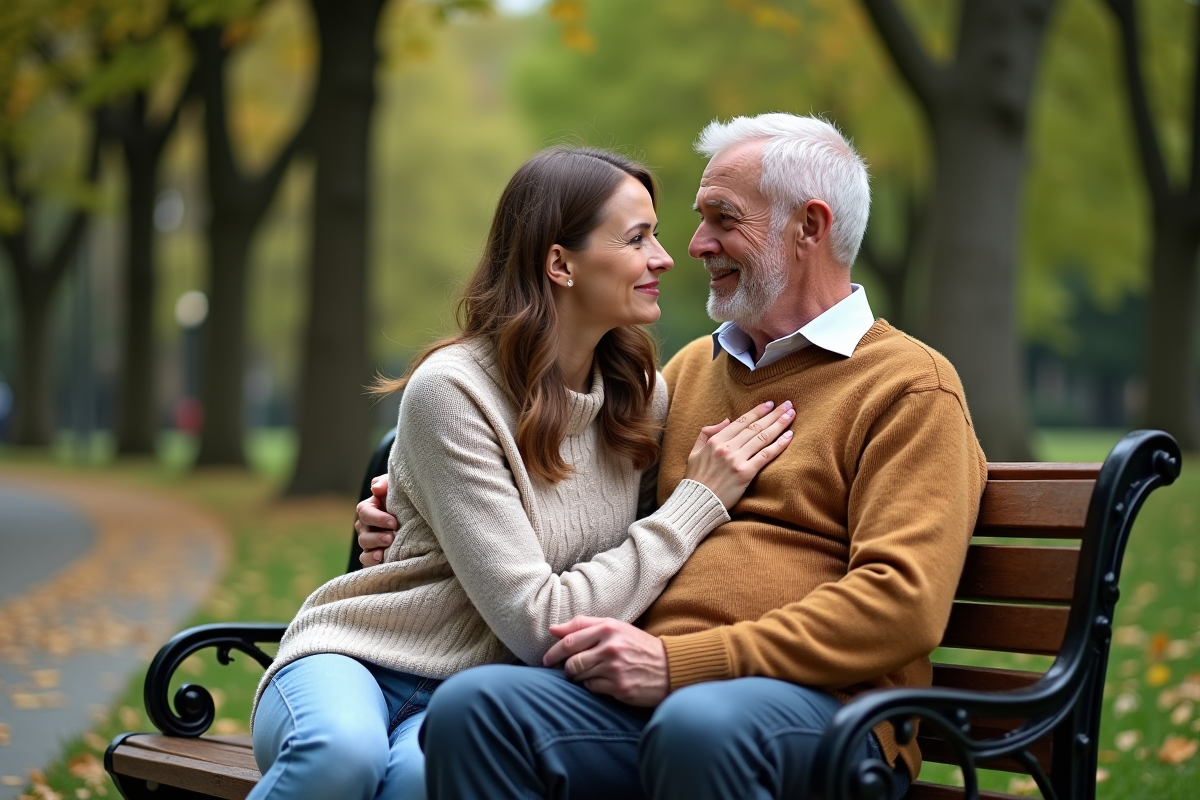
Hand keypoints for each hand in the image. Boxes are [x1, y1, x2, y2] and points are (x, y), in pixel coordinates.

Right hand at [356, 475, 397, 565]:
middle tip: (391, 538)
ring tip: (384, 552)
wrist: (419, 516)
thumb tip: (375, 489)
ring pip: (364, 547)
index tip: (394, 523)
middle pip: (362, 532)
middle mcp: (366, 526)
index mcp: (369, 508)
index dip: (377, 518)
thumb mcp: (396, 487)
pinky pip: (365, 561)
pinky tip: (380, 560)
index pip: (365, 512)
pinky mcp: (374, 555)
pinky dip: (371, 561)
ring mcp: (369, 541)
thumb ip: (385, 483)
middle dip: (376, 536)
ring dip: (373, 550)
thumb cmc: (405, 499)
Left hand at [543, 616, 668, 705]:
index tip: (547, 659)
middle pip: (571, 661)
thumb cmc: (637, 645)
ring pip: (579, 676)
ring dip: (578, 678)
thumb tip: (552, 629)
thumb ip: (584, 625)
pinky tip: (603, 682)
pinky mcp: (619, 687)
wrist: (669, 666)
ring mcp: (615, 668)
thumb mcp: (615, 627)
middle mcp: (610, 647)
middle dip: (565, 668)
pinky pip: (592, 688)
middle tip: (568, 670)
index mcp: (608, 628)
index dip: (554, 651)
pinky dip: (592, 686)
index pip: (570, 640)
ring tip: (589, 674)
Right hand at [683, 399, 794, 508]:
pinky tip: (789, 436)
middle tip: (787, 404)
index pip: (740, 422)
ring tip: (791, 414)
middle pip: (755, 427)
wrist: (696, 503)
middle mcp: (726, 448)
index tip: (769, 403)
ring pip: (762, 438)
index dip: (757, 411)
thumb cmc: (696, 480)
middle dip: (773, 414)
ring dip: (779, 425)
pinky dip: (778, 445)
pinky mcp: (745, 474)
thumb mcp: (694, 452)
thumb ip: (707, 433)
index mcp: (715, 441)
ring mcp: (736, 460)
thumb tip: (727, 421)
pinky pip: (765, 456)